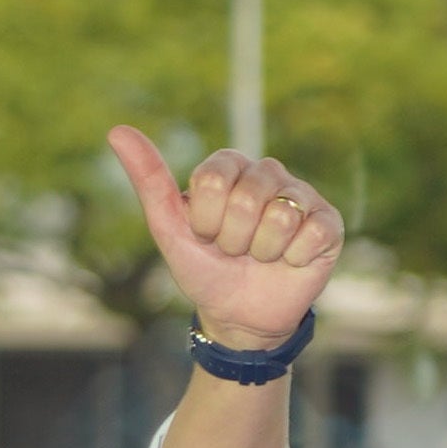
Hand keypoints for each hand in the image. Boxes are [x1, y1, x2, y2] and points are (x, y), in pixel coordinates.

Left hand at [109, 125, 343, 351]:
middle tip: (234, 250)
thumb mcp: (168, 228)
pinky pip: (312, 233)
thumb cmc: (204, 268)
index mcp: (230, 166)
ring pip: (279, 218)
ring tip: (259, 257)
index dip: (205, 218)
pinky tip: (288, 262)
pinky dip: (292, 258)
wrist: (238, 316)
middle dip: (232, 239)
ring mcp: (301, 196)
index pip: (214, 178)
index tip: (205, 235)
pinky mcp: (328, 224)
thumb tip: (117, 131)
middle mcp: (268, 173)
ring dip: (262, 252)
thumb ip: (148, 179)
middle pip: (248, 198)